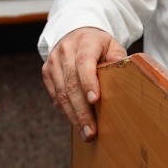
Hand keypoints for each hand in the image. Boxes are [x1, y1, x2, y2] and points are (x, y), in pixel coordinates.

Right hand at [41, 26, 126, 140]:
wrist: (75, 33)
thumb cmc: (98, 45)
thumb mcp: (112, 45)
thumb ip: (117, 58)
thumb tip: (120, 73)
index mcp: (85, 41)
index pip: (84, 61)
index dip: (89, 81)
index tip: (95, 100)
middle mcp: (66, 50)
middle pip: (72, 83)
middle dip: (82, 110)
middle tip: (91, 130)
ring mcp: (53, 61)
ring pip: (61, 93)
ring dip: (73, 115)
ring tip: (85, 133)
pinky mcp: (46, 72)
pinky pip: (55, 96)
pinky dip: (66, 110)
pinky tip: (76, 122)